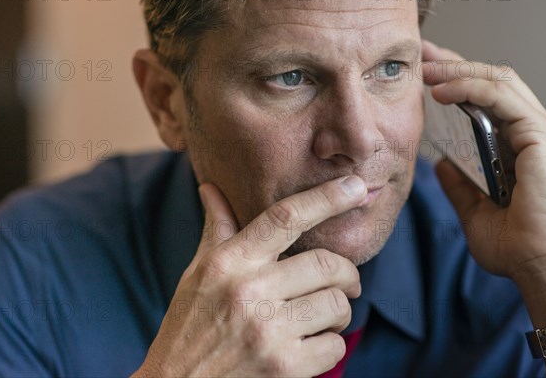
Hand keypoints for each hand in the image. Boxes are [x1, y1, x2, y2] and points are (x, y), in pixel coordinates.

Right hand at [133, 176, 366, 376]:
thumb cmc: (190, 325)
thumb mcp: (197, 273)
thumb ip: (216, 230)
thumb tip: (210, 188)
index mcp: (229, 262)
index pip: (285, 218)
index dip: (326, 198)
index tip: (355, 186)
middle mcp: (248, 291)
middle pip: (326, 263)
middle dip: (346, 273)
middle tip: (346, 281)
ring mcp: (266, 331)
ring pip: (336, 304)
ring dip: (339, 311)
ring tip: (324, 317)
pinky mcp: (283, 368)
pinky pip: (334, 345)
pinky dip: (330, 344)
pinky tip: (310, 346)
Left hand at [422, 40, 545, 280]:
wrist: (544, 266)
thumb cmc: (520, 247)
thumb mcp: (476, 212)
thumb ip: (460, 186)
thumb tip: (441, 165)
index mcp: (517, 147)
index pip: (486, 100)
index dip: (457, 81)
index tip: (426, 74)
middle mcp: (529, 133)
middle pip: (492, 81)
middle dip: (455, 63)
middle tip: (423, 55)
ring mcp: (537, 131)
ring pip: (497, 80)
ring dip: (458, 70)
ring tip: (426, 68)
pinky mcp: (539, 134)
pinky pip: (500, 97)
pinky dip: (469, 87)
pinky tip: (442, 90)